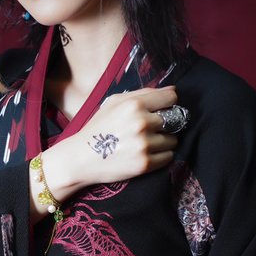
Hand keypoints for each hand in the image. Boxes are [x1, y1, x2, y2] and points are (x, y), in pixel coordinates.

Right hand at [41, 85, 179, 199]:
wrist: (81, 158)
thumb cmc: (98, 128)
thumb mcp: (114, 102)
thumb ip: (142, 94)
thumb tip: (172, 90)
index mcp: (134, 104)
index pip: (171, 97)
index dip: (169, 102)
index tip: (163, 109)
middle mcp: (141, 123)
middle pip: (174, 120)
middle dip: (165, 124)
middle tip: (150, 129)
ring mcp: (144, 145)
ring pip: (173, 140)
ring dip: (164, 141)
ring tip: (146, 143)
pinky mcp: (145, 164)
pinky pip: (168, 157)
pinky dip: (161, 156)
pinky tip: (145, 153)